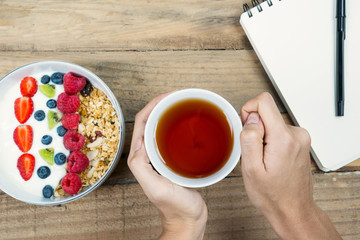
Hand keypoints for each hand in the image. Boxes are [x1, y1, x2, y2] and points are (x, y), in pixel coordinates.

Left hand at [127, 93, 206, 239]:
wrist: (188, 220)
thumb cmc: (175, 207)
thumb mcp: (156, 188)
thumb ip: (141, 166)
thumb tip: (141, 141)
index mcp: (141, 158)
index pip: (142, 123)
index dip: (153, 106)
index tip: (168, 97)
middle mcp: (148, 154)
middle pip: (151, 121)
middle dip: (161, 105)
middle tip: (177, 96)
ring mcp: (160, 156)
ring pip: (161, 127)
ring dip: (169, 113)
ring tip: (182, 104)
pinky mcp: (172, 159)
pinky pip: (172, 136)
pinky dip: (178, 125)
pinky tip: (189, 124)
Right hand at [240, 92, 340, 239]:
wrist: (293, 209)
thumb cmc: (272, 194)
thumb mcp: (251, 169)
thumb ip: (250, 139)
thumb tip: (252, 118)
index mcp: (283, 138)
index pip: (264, 101)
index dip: (248, 110)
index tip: (246, 129)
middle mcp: (296, 134)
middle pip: (266, 113)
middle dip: (255, 129)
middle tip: (255, 153)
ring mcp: (300, 137)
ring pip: (271, 123)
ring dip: (263, 137)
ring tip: (264, 159)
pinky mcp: (299, 141)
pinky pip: (278, 131)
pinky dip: (270, 141)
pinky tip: (271, 159)